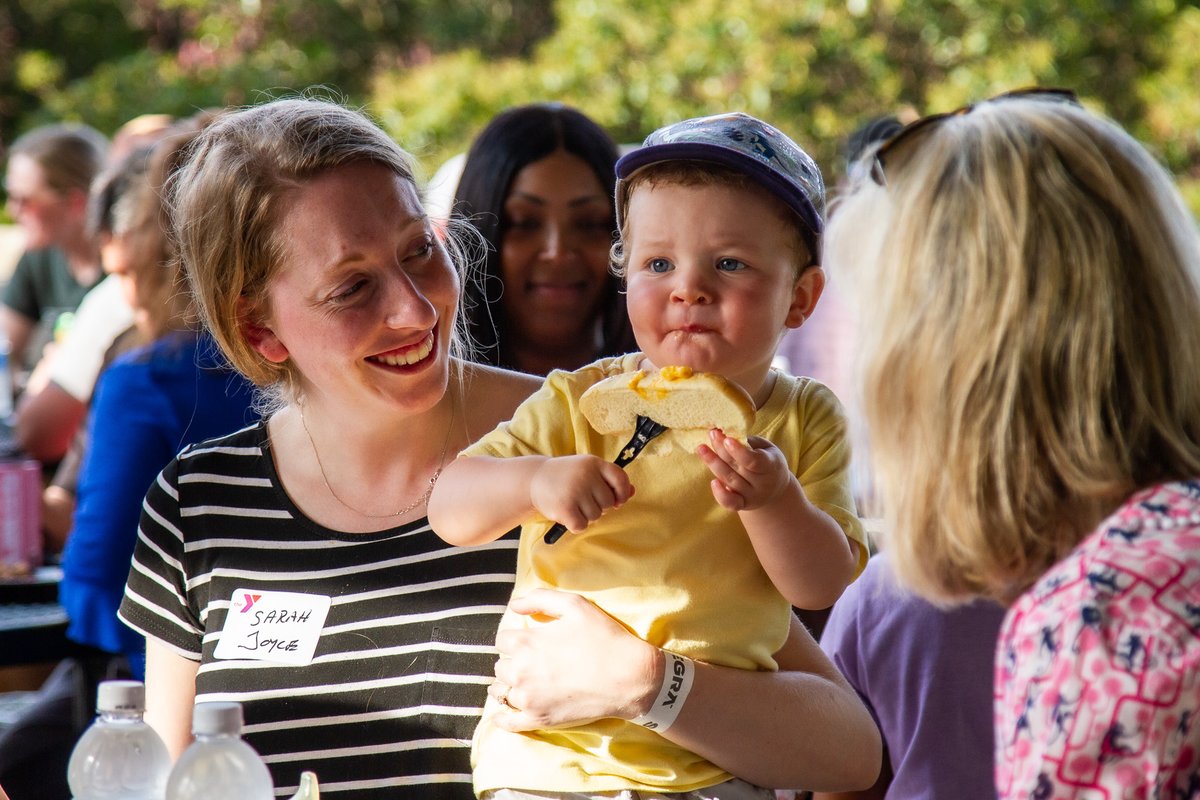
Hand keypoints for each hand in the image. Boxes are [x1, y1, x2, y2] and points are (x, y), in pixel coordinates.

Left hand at [488, 589, 660, 730]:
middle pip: (501, 666)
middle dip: (513, 662)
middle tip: (533, 663)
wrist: (629, 677)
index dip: (517, 639)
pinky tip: (502, 712)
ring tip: (525, 683)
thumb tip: (514, 605)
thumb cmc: (604, 638)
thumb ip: (540, 599)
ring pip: (501, 691)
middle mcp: (520, 671)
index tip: (531, 643)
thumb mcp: (575, 605)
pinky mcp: (538, 719)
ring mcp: (528, 698)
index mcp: (526, 642)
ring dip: (508, 686)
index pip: (502, 640)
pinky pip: (506, 721)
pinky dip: (501, 716)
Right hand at [529, 455, 633, 531]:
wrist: (533, 479)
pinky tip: (566, 513)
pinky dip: (575, 524)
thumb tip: (632, 492)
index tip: (618, 500)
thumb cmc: (566, 476)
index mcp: (594, 463)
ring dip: (586, 515)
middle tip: (583, 499)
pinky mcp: (565, 508)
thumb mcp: (587, 471)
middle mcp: (586, 475)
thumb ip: (609, 480)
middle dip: (599, 506)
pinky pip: (582, 526)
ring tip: (572, 503)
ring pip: (596, 516)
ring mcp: (575, 491)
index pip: (620, 478)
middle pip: (608, 502)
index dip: (623, 492)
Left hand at [697, 430, 793, 510]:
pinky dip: (720, 494)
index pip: (754, 460)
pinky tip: (713, 481)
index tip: (726, 438)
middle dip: (722, 450)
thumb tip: (724, 433)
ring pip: (730, 480)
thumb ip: (748, 442)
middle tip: (712, 434)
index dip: (739, 451)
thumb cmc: (767, 461)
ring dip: (714, 464)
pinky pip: (730, 503)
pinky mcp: (743, 504)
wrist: (776, 489)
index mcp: (771, 466)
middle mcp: (763, 484)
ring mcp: (753, 496)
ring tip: (701, 448)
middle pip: (738, 467)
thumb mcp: (765, 448)